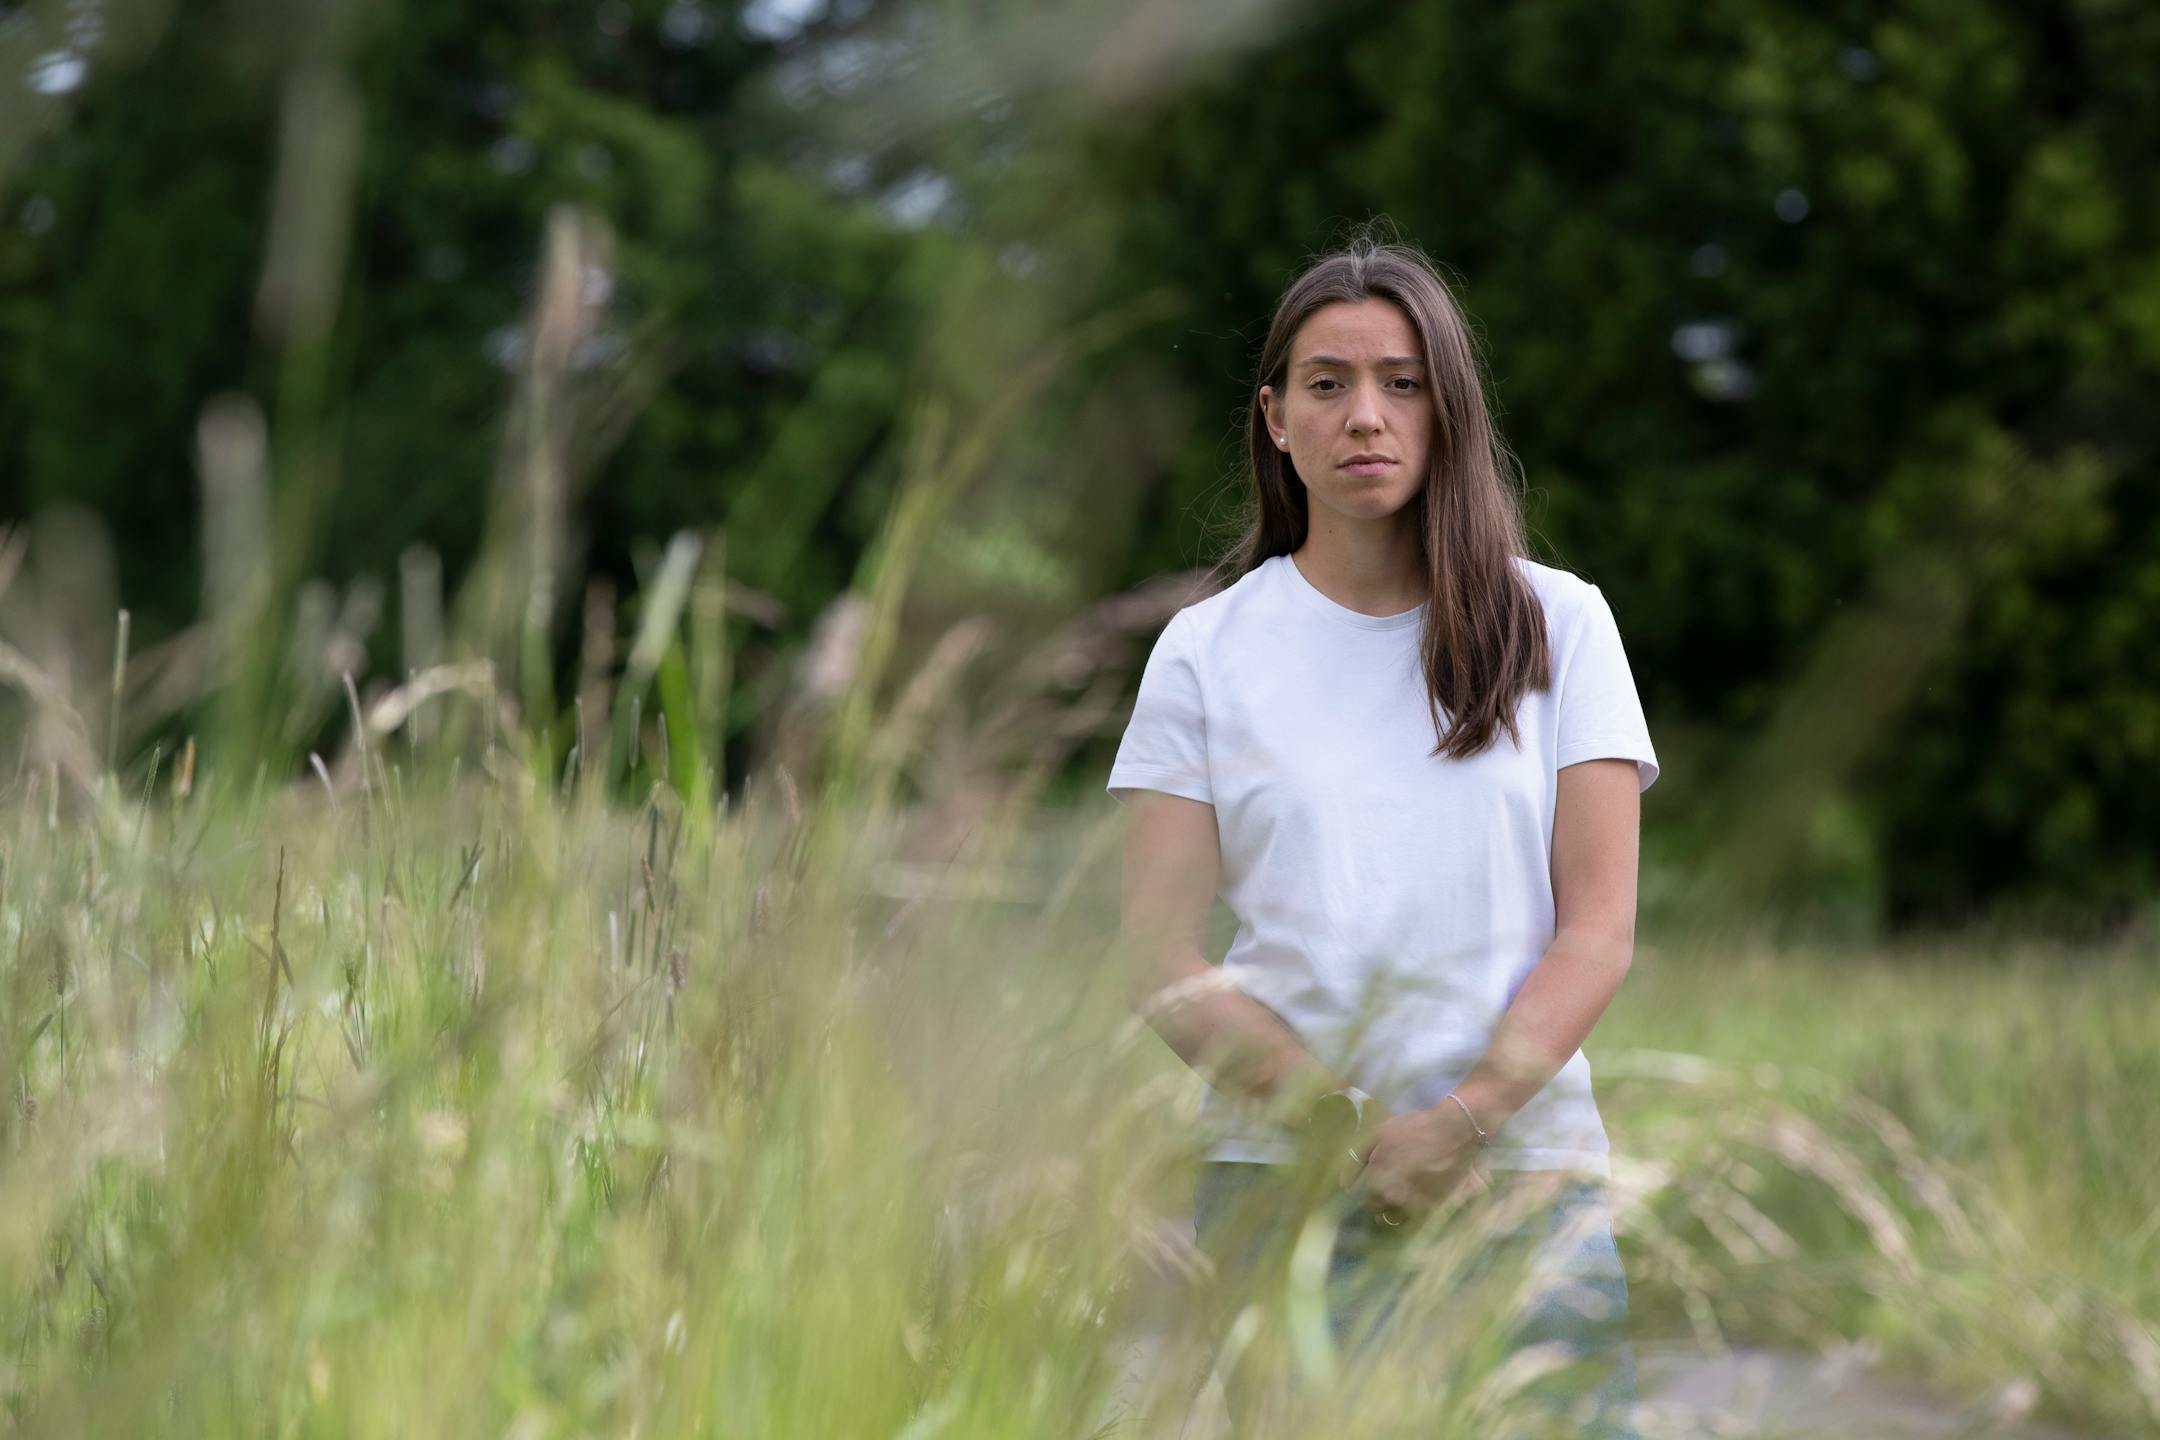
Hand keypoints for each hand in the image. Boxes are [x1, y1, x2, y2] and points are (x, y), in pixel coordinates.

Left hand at [1346, 1102, 1489, 1223]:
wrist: (1454, 1134)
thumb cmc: (1413, 1129)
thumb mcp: (1379, 1134)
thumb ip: (1358, 1158)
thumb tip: (1344, 1181)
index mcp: (1376, 1179)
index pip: (1354, 1196)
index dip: (1354, 1189)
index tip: (1358, 1183)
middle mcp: (1391, 1198)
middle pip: (1371, 1209)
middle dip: (1369, 1200)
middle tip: (1375, 1188)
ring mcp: (1412, 1207)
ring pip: (1390, 1219)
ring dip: (1387, 1210)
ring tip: (1392, 1198)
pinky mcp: (1431, 1211)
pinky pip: (1411, 1224)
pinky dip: (1406, 1218)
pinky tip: (1408, 1205)